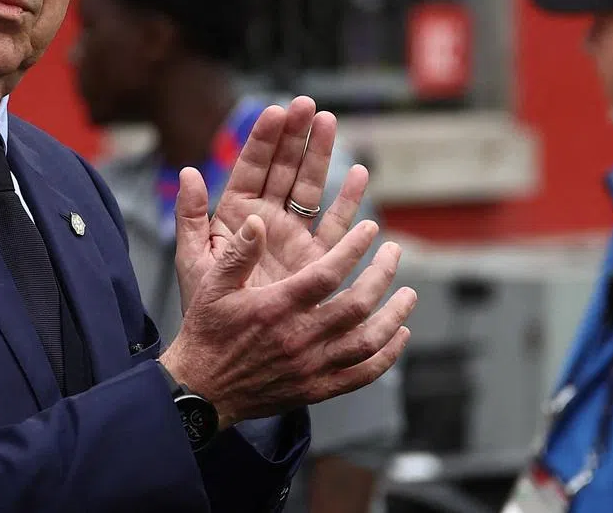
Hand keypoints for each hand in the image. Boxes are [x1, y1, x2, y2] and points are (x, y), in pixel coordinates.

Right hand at [160, 213, 415, 427]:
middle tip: (395, 252)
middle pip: (357, 305)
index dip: (354, 249)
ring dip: (393, 315)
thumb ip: (237, 252)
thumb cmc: (207, 331)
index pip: (327, 274)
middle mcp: (299, 338)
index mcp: (276, 307)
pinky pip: (362, 374)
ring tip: (408, 293)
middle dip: (382, 275)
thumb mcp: (212, 286)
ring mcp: (312, 367)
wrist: (203, 391)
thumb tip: (258, 220)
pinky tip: (399, 336)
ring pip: (367, 341)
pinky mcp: (317, 389)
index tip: (372, 228)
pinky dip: (387, 355)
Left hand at [175, 97, 367, 313]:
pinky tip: (358, 174)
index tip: (277, 110)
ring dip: (319, 156)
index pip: (251, 167)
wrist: (230, 356)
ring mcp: (291, 236)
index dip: (264, 139)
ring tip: (329, 122)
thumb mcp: (193, 260)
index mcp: (234, 215)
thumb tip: (188, 172)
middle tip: (308, 105)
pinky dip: (346, 199)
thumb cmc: (205, 309)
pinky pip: (332, 224)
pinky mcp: (313, 259)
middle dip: (295, 135)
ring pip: (308, 187)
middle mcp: (265, 219)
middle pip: (283, 168)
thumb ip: (190, 216)